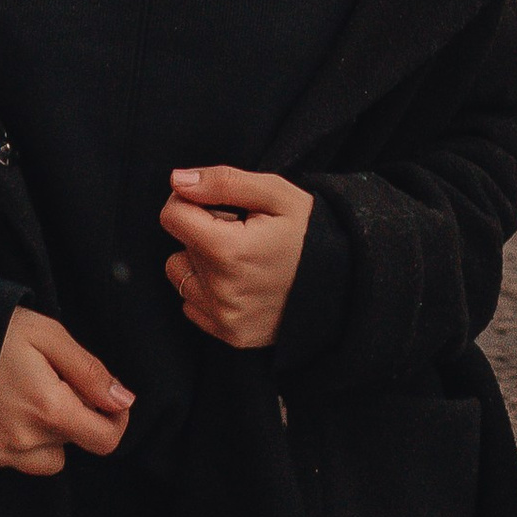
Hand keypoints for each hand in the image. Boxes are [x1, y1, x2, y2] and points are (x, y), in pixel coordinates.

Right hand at [0, 306, 132, 473]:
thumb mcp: (49, 336)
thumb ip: (90, 372)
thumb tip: (123, 401)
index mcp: (48, 409)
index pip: (104, 440)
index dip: (117, 420)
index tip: (110, 400)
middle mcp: (24, 440)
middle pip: (73, 442)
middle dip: (74, 414)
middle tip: (53, 379)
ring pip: (47, 458)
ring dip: (48, 434)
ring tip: (27, 396)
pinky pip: (14, 460)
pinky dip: (18, 440)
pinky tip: (3, 407)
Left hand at [159, 167, 313, 350]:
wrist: (345, 282)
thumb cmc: (310, 232)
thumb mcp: (275, 194)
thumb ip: (223, 182)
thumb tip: (177, 181)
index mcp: (228, 251)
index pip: (171, 216)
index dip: (191, 201)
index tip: (218, 204)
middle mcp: (221, 290)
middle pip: (178, 244)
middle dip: (203, 230)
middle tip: (243, 231)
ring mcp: (224, 318)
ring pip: (181, 275)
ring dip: (201, 262)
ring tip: (241, 257)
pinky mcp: (230, 335)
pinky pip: (192, 305)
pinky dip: (208, 290)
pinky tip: (242, 281)